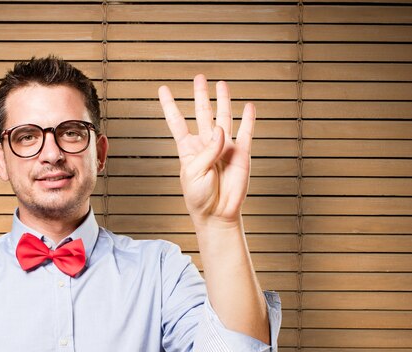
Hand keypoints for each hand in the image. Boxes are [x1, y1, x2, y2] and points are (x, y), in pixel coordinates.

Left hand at [158, 75, 254, 225]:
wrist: (217, 214)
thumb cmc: (200, 198)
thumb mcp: (194, 173)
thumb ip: (206, 151)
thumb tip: (221, 131)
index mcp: (189, 150)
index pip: (177, 122)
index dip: (170, 105)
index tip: (163, 89)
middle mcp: (207, 145)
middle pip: (202, 114)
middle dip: (200, 96)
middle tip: (199, 78)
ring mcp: (224, 148)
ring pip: (224, 118)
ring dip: (223, 101)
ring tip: (221, 84)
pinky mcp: (241, 154)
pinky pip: (246, 133)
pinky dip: (248, 119)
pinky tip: (249, 107)